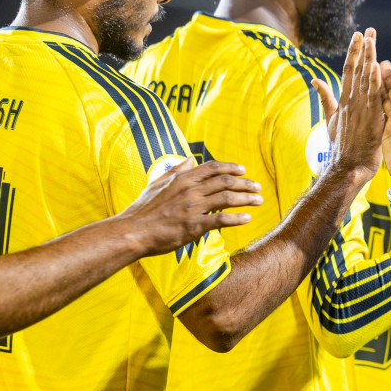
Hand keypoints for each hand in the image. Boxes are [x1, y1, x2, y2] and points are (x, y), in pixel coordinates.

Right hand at [120, 158, 262, 254]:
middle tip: (258, 187)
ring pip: (227, 198)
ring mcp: (193, 207)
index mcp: (182, 179)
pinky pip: (221, 219)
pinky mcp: (194, 225)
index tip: (243, 170)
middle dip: (245, 184)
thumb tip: (191, 158)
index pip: (213, 168)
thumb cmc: (143, 209)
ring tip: (259, 200)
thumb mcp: (158, 183)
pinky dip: (237, 218)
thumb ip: (177, 170)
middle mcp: (190, 190)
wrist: (132, 231)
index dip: (231, 168)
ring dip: (246, 199)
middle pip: (225, 182)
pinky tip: (247, 219)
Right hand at [313, 28, 385, 181]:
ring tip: (372, 39)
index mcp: (344, 101)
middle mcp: (351, 102)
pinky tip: (377, 66)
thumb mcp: (330, 120)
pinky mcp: (371, 120)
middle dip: (362, 49)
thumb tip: (315, 80)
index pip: (348, 71)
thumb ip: (325, 98)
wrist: (346, 168)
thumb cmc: (340, 147)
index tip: (357, 35)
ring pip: (365, 80)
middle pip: (357, 70)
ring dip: (369, 58)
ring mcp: (360, 110)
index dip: (353, 52)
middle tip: (367, 29)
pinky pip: (374, 98)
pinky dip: (374, 82)